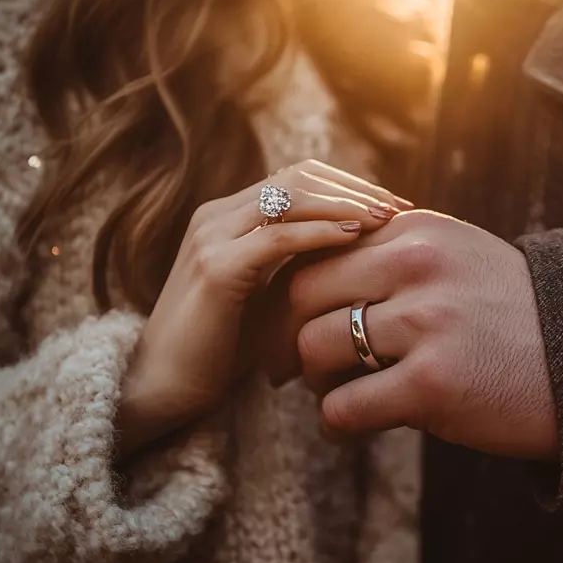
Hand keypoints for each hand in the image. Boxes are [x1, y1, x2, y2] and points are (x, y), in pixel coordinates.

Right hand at [117, 160, 409, 455]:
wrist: (162, 386)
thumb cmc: (220, 348)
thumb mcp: (266, 296)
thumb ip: (298, 267)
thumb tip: (361, 254)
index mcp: (228, 216)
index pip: (298, 177)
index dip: (348, 184)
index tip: (391, 205)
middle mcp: (217, 216)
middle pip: (300, 176)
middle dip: (356, 187)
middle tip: (400, 207)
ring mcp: (212, 237)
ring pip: (291, 196)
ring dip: (346, 203)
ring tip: (388, 219)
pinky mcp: (216, 268)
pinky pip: (278, 237)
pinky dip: (321, 232)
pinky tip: (355, 237)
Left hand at [270, 210, 557, 459]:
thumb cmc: (509, 312)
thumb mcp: (454, 256)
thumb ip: (389, 255)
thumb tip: (311, 284)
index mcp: (414, 229)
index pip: (316, 249)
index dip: (287, 291)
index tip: (283, 321)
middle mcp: (415, 264)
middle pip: (301, 293)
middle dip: (281, 335)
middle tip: (282, 365)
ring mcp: (424, 322)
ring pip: (315, 348)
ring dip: (312, 380)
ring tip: (331, 394)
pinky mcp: (432, 384)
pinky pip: (343, 406)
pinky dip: (333, 424)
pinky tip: (344, 429)